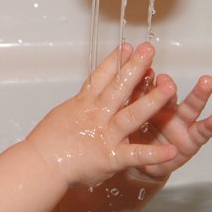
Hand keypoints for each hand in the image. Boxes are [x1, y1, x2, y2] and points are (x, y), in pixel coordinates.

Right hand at [26, 43, 180, 187]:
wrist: (40, 164)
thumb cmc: (46, 143)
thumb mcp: (61, 116)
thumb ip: (79, 108)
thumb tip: (86, 100)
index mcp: (83, 105)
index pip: (101, 78)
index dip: (114, 61)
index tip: (127, 47)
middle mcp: (96, 116)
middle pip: (119, 88)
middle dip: (135, 67)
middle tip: (150, 50)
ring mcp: (105, 135)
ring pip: (132, 115)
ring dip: (152, 101)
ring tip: (169, 87)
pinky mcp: (111, 157)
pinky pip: (136, 155)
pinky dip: (154, 154)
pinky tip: (171, 150)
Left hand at [128, 69, 211, 178]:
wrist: (137, 165)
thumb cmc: (132, 137)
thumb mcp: (125, 117)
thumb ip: (128, 100)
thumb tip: (119, 79)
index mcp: (145, 102)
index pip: (145, 86)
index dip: (142, 76)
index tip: (140, 68)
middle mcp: (165, 110)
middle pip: (168, 93)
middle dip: (169, 83)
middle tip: (165, 76)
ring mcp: (180, 124)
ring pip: (189, 107)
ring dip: (198, 95)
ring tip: (206, 81)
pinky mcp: (191, 142)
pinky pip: (201, 133)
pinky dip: (210, 126)